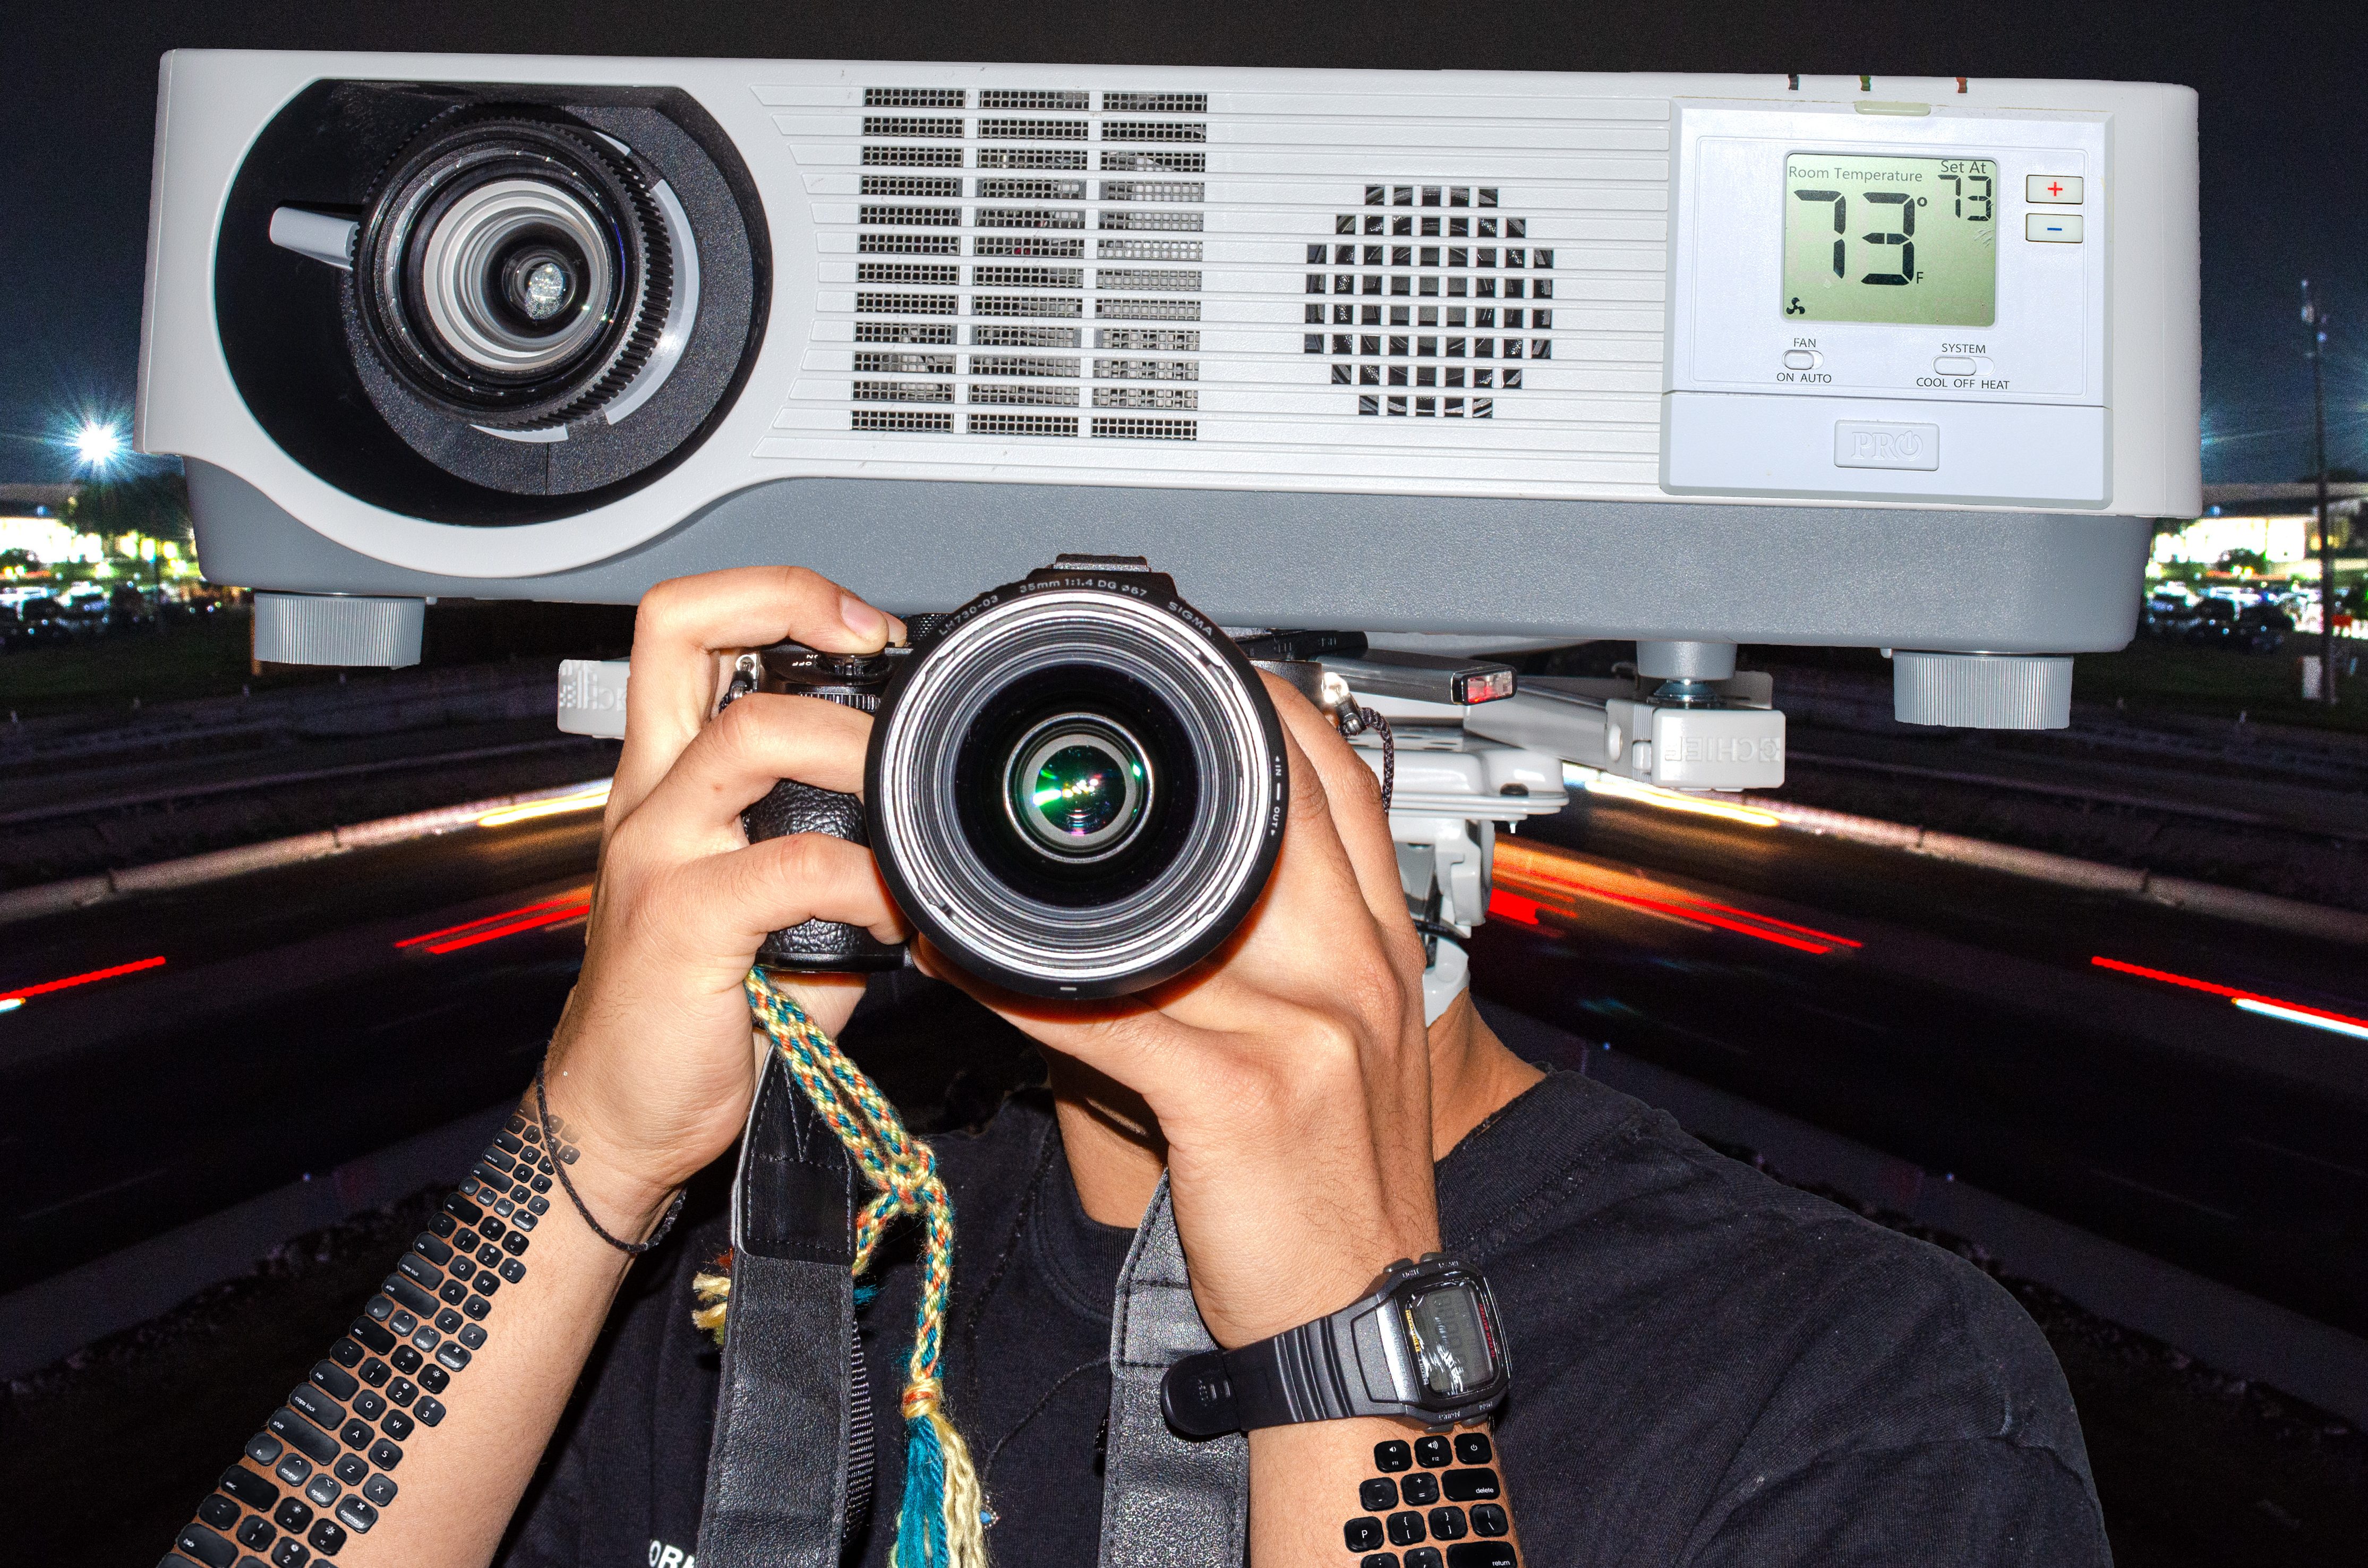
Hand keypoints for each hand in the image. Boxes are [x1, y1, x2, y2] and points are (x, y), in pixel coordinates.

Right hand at [543, 567, 909, 1228]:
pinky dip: (864, 880)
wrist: (622, 1113)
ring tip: (904, 799)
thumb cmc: (699, 1009)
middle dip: (800, 619)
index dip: (773, 597)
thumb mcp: (768, 905)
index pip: (684, 628)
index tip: (860, 626)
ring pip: (746, 735)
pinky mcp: (679, 923)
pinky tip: (895, 914)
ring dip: (851, 750)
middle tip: (880, 670)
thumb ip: (829, 847)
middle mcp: (648, 796)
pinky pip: (787, 866)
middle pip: (684, 634)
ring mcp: (656, 853)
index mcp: (664, 776)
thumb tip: (924, 823)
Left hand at [922, 676, 1437, 1347]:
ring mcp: (1306, 1030)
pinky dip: (1025, 980)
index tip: (1198, 673)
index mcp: (1382, 952)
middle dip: (1168, 753)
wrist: (1360, 1323)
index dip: (1267, 708)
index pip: (1341, 785)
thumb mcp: (1342, 1052)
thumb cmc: (1335, 1191)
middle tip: (1052, 731)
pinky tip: (968, 956)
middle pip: (1265, 809)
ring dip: (1054, 875)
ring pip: (1168, 909)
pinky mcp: (1242, 1098)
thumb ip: (1276, 962)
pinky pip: (1111, 1014)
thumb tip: (1158, 906)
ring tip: (976, 836)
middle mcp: (1355, 973)